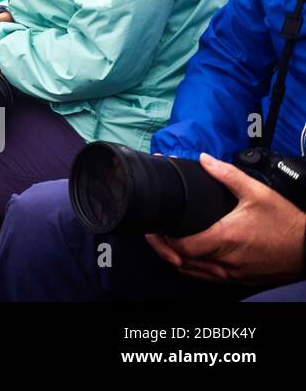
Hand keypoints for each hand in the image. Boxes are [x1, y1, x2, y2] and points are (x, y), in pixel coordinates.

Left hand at [146, 153, 305, 284]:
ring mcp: (233, 274)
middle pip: (181, 262)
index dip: (163, 239)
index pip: (182, 247)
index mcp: (225, 238)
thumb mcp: (257, 192)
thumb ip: (227, 174)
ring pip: (193, 273)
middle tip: (153, 234)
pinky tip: (190, 256)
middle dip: (163, 248)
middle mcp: (226, 260)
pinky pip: (209, 278)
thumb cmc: (286, 222)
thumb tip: (204, 159)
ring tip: (166, 243)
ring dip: (176, 260)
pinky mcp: (240, 280)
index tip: (155, 226)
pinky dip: (194, 269)